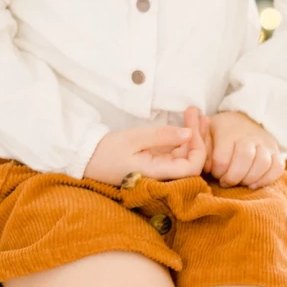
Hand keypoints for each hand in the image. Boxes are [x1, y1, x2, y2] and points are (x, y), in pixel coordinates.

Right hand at [84, 107, 209, 184]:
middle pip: (191, 160)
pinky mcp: (156, 163)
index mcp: (158, 173)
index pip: (191, 168)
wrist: (87, 160)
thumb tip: (189, 133)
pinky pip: (175, 152)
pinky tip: (185, 121)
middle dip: (197, 135)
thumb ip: (162, 136)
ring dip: (191, 134)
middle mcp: (163, 175)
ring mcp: (160, 170)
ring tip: (193, 112)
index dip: (198, 149)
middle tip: (195, 111)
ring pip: (184, 155)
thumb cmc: (107, 150)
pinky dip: (181, 138)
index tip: (191, 127)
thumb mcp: (134, 138)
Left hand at [206, 109, 285, 188]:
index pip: (222, 157)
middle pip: (244, 158)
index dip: (217, 171)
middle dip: (233, 177)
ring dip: (250, 179)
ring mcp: (265, 143)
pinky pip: (278, 167)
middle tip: (226, 182)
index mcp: (228, 130)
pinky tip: (254, 184)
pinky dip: (267, 179)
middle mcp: (249, 135)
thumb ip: (202, 149)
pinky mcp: (276, 151)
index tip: (215, 174)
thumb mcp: (206, 133)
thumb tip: (206, 167)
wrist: (243, 118)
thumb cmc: (220, 132)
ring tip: (240, 183)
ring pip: (263, 163)